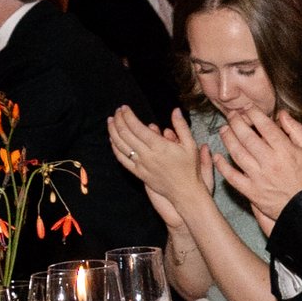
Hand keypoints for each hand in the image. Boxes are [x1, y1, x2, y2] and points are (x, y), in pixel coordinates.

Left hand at [106, 104, 211, 223]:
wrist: (185, 192)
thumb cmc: (190, 169)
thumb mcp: (191, 145)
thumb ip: (181, 126)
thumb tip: (175, 110)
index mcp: (159, 146)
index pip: (137, 127)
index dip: (128, 116)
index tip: (125, 107)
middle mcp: (147, 155)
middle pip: (126, 134)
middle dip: (119, 120)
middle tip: (117, 111)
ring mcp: (141, 165)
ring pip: (121, 146)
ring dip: (113, 132)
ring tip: (110, 121)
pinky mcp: (139, 173)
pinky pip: (122, 160)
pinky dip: (115, 148)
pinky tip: (112, 140)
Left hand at [218, 102, 301, 227]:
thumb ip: (296, 130)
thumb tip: (282, 114)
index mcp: (285, 150)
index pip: (264, 126)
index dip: (253, 114)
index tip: (248, 108)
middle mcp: (270, 162)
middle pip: (247, 137)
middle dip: (236, 122)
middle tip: (231, 115)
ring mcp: (259, 177)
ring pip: (237, 153)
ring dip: (227, 139)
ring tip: (224, 130)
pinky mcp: (251, 191)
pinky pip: (232, 177)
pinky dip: (222, 166)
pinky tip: (217, 156)